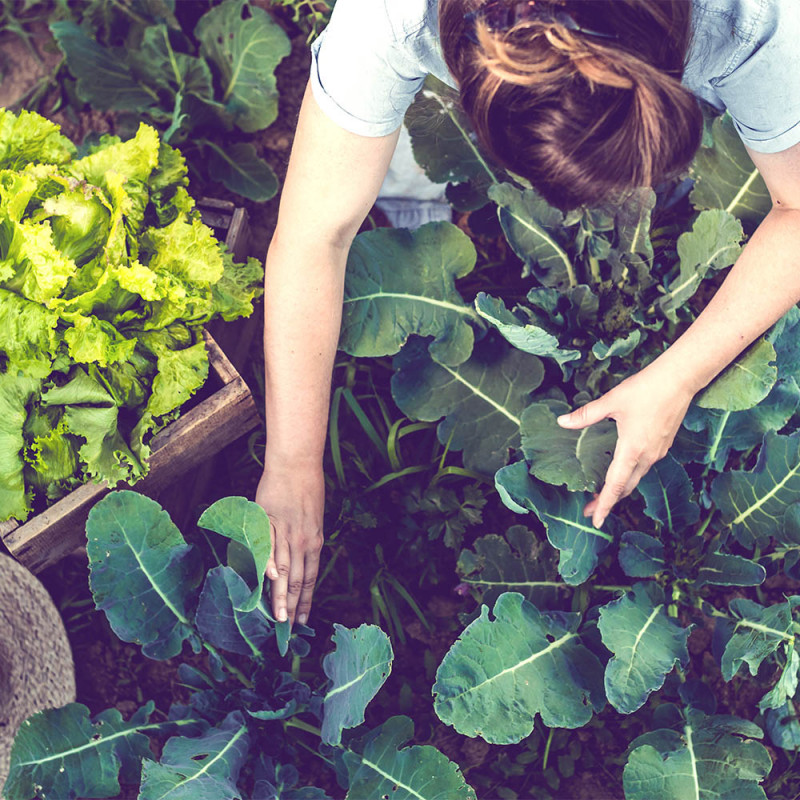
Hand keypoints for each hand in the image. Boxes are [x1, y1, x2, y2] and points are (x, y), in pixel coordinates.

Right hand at [255, 462, 324, 626]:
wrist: (296, 464)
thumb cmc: (306, 489)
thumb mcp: (313, 518)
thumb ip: (306, 541)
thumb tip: (299, 562)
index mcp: (315, 541)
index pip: (311, 577)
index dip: (307, 600)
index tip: (303, 620)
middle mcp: (302, 540)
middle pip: (297, 579)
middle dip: (293, 606)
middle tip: (288, 629)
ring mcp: (286, 531)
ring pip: (283, 569)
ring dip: (280, 595)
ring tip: (277, 617)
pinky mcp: (269, 521)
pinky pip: (266, 546)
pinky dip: (267, 563)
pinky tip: (267, 581)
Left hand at [556, 362, 695, 528]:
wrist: (680, 379)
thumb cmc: (646, 389)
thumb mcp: (611, 401)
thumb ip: (586, 415)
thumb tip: (562, 422)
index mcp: (632, 449)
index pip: (615, 485)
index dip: (604, 504)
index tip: (595, 520)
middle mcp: (647, 456)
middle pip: (626, 487)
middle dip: (608, 501)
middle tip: (591, 510)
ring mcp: (658, 451)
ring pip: (636, 478)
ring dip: (620, 488)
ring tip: (602, 493)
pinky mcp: (663, 444)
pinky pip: (644, 467)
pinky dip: (630, 475)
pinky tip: (621, 470)